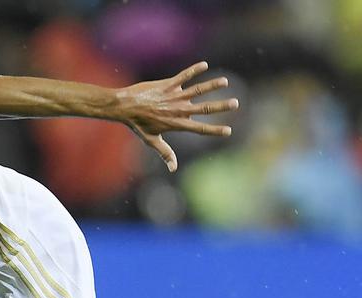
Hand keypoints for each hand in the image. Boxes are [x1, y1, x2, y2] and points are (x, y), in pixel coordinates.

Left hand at [117, 61, 239, 172]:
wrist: (125, 106)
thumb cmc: (138, 124)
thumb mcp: (152, 140)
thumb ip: (165, 153)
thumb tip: (173, 169)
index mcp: (176, 124)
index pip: (200, 129)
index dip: (215, 130)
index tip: (229, 131)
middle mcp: (178, 110)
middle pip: (204, 108)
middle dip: (221, 106)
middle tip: (236, 103)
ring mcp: (174, 96)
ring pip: (197, 90)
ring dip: (212, 85)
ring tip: (225, 81)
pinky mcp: (168, 85)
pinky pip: (184, 76)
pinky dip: (194, 70)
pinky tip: (204, 65)